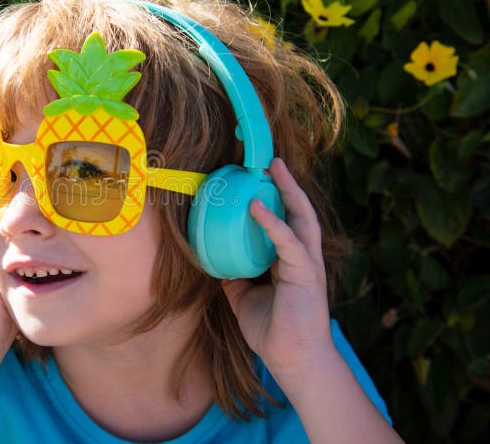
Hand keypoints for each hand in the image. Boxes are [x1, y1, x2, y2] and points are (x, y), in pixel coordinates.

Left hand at [221, 158, 333, 381]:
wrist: (293, 360)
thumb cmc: (274, 332)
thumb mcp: (244, 299)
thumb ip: (234, 278)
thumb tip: (214, 262)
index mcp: (290, 261)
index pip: (285, 222)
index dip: (275, 200)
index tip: (259, 180)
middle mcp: (302, 256)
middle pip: (298, 211)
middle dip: (287, 185)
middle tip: (271, 162)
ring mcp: (307, 263)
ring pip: (302, 217)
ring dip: (289, 191)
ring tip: (274, 169)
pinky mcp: (306, 273)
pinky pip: (288, 241)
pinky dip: (272, 222)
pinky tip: (257, 207)